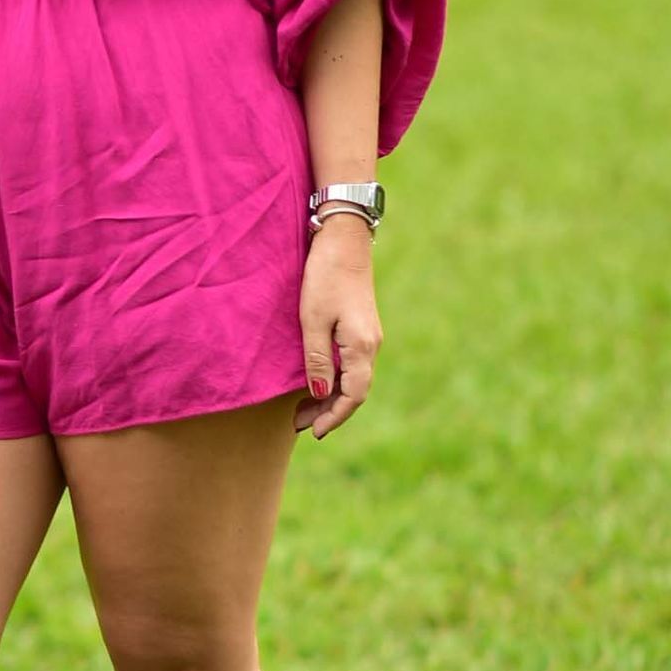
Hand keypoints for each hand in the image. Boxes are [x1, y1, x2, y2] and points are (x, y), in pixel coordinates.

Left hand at [295, 216, 380, 440]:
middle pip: (355, 391)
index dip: (334, 417)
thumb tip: (320, 394)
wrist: (343, 238)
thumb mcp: (313, 319)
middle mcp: (371, 344)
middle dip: (329, 411)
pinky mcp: (361, 326)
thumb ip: (317, 359)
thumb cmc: (325, 276)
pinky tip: (316, 381)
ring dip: (330, 396)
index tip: (313, 432)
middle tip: (300, 424)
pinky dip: (335, 379)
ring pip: (353, 378)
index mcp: (362, 346)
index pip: (354, 396)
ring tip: (303, 408)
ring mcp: (368, 335)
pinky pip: (351, 364)